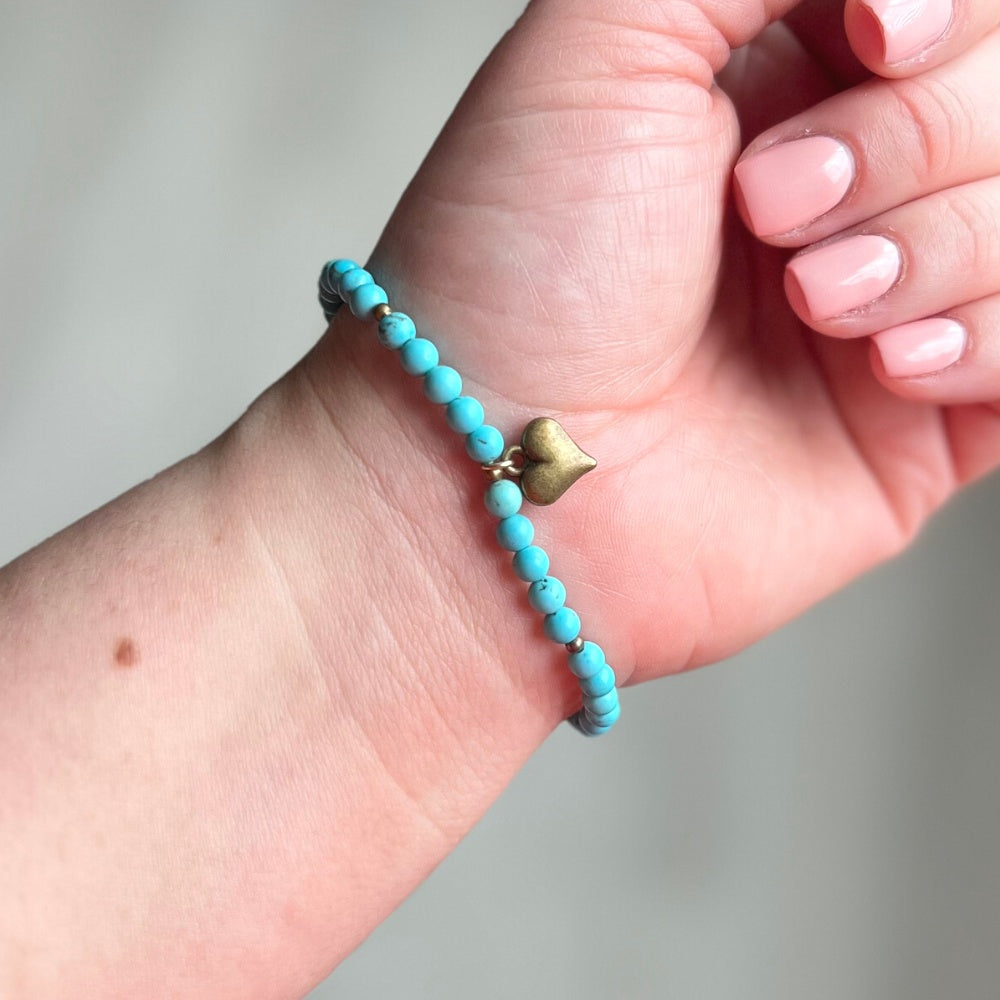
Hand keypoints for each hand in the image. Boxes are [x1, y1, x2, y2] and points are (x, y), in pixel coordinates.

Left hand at [322, 0, 999, 683]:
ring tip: (808, 305)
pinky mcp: (918, 421)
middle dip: (909, 140)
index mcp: (770, 85)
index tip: (870, 34)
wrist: (501, 472)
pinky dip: (986, 340)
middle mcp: (837, 190)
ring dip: (933, 248)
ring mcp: (884, 305)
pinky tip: (881, 366)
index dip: (941, 18)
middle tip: (770, 209)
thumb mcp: (600, 47)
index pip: (945, 15)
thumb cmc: (517, 269)